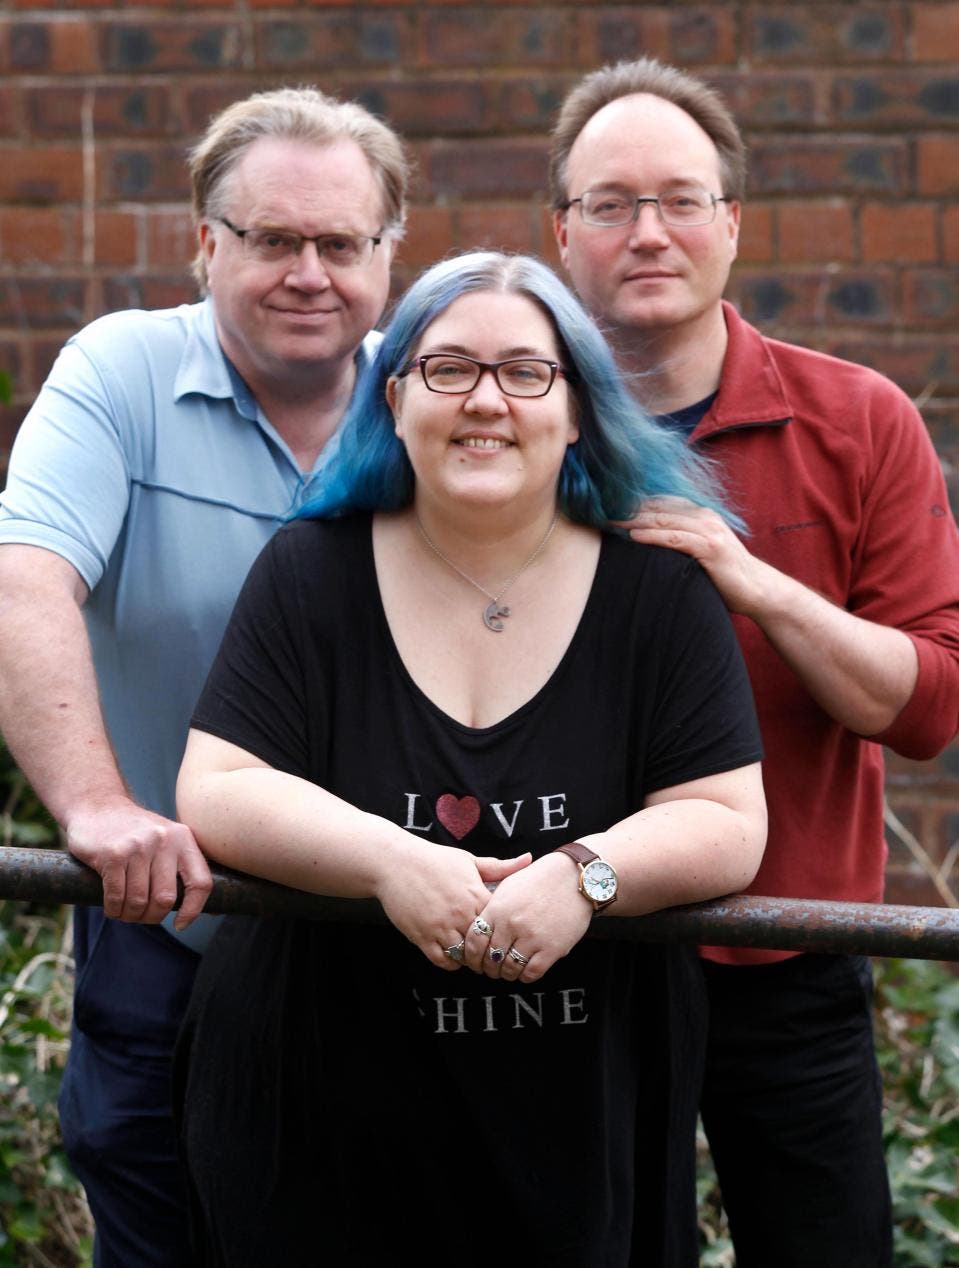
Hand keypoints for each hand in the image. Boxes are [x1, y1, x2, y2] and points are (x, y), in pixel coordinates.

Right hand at [65, 795, 212, 928]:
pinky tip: (113, 908)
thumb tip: (215, 911)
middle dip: (152, 917)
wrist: (98, 806)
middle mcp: (164, 840)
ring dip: (130, 915)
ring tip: (125, 912)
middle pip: (166, 899)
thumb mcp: (167, 840)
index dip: (194, 910)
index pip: (201, 882)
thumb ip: (185, 868)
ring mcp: (138, 846)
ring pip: (139, 901)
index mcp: (183, 839)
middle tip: (142, 916)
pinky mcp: (112, 854)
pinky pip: (116, 897)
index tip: (181, 924)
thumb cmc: (136, 832)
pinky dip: (114, 910)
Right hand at [375, 845, 531, 971]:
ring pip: (465, 957)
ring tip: (473, 957)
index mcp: (475, 895)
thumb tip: (529, 859)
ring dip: (470, 959)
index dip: (504, 933)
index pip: (500, 925)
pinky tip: (452, 954)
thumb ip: (500, 867)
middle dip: (490, 953)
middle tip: (492, 956)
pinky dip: (450, 962)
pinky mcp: (422, 937)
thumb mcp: (469, 860)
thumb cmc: (435, 860)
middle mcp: (460, 914)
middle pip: (485, 946)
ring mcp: (441, 927)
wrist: (395, 863)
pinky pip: (442, 960)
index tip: (504, 936)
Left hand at [462, 852, 591, 983]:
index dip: (471, 956)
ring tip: (507, 971)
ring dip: (506, 974)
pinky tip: (525, 970)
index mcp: (497, 908)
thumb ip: (492, 908)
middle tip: (490, 969)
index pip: (474, 941)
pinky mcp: (552, 948)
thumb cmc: (539, 879)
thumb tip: (479, 930)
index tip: (475, 960)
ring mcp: (532, 937)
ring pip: (509, 969)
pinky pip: (532, 973)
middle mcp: (512, 924)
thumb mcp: (508, 885)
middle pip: (490, 959)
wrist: (572, 877)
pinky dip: (525, 976)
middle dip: (488, 968)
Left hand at [617, 496, 767, 616]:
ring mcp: (708, 530)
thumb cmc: (725, 574)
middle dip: (627, 508)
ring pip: (662, 519)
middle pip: (657, 507)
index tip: (607, 506)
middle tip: (598, 510)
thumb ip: (680, 540)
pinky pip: (674, 538)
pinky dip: (652, 536)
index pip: (660, 502)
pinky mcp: (710, 547)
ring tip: (607, 520)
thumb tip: (646, 540)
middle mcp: (704, 516)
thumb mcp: (701, 551)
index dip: (633, 503)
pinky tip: (633, 536)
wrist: (758, 589)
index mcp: (700, 514)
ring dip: (632, 519)